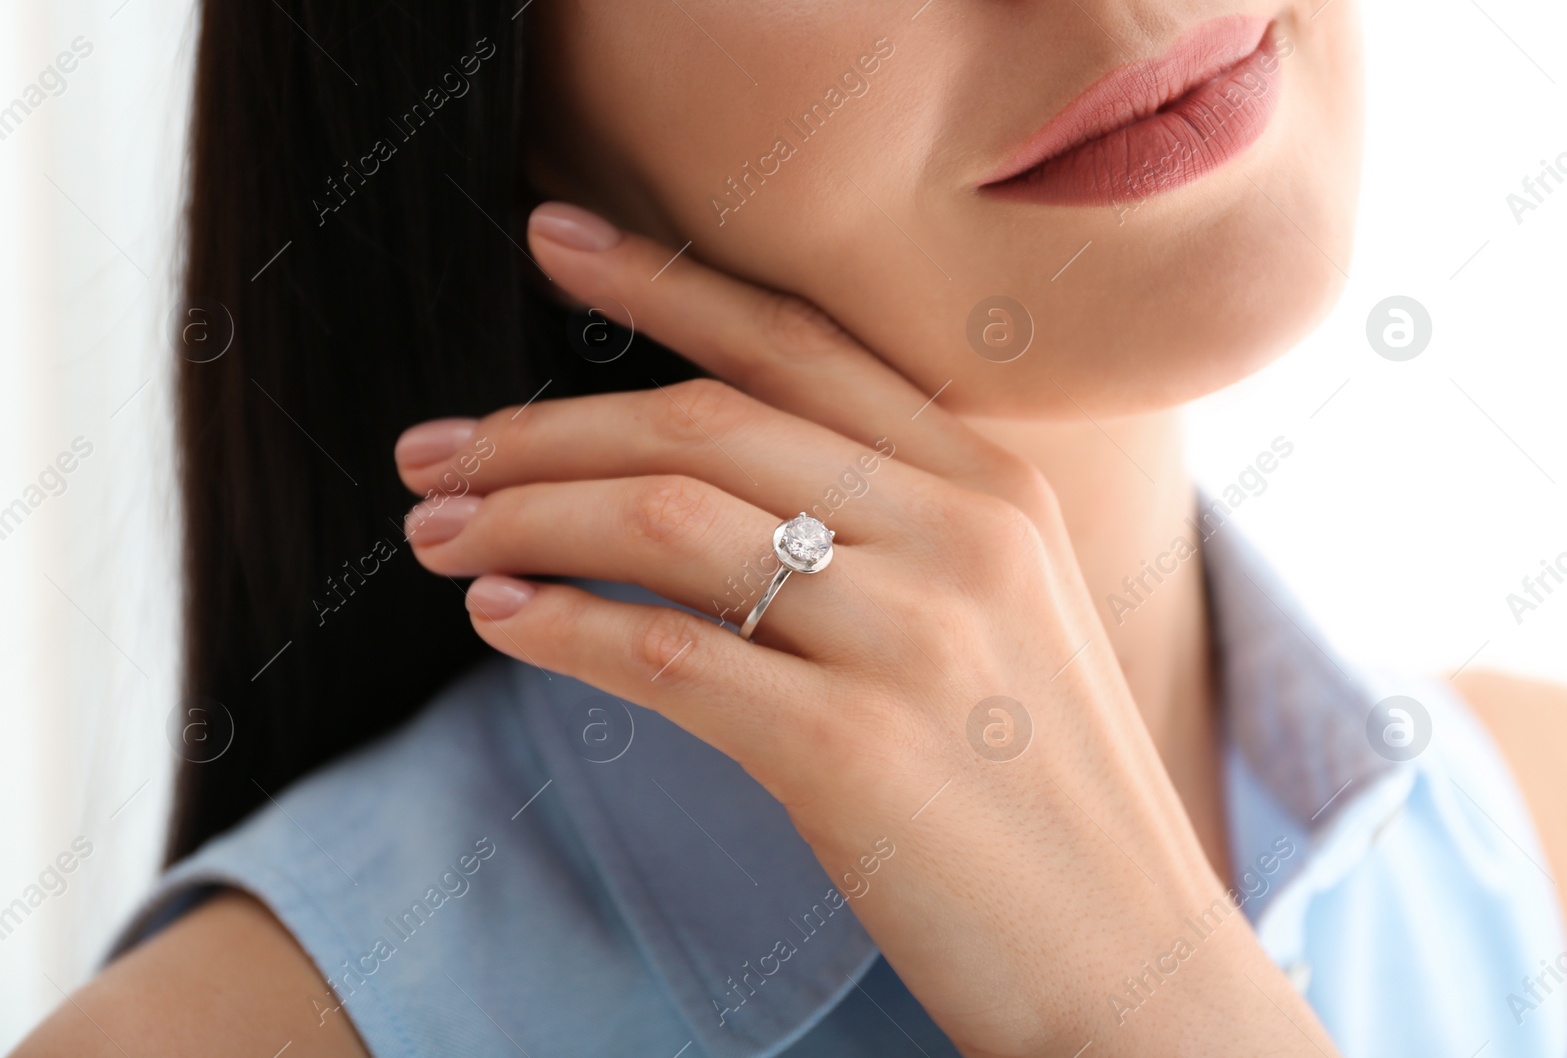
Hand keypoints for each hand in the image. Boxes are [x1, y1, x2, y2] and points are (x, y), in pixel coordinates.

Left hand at [393, 204, 1338, 1057]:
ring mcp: (912, 637)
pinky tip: (498, 622)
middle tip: (432, 451)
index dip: (659, 281)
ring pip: (666, 519)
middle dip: (539, 426)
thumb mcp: (1000, 612)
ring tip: (438, 535)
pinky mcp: (854, 750)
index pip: (794, 343)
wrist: (1128, 957)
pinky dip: (560, 626)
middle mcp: (959, 533)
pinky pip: (665, 652)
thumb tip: (700, 476)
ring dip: (524, 518)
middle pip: (703, 423)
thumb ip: (892, 522)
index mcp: (990, 485)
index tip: (548, 240)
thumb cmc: (1041, 787)